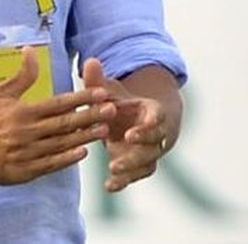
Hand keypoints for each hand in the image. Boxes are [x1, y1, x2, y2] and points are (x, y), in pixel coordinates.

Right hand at [0, 47, 115, 184]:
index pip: (57, 103)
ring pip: (61, 144)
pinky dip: (67, 159)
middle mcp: (27, 132)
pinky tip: (82, 152)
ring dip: (84, 137)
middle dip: (89, 116)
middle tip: (110, 110)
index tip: (99, 92)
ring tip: (104, 130)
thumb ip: (22, 75)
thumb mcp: (2, 93)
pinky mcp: (26, 170)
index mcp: (24, 112)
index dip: (80, 98)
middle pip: (64, 123)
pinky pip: (50, 164)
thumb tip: (30, 49)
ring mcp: (27, 152)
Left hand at [81, 58, 169, 192]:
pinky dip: (124, 182)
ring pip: (148, 162)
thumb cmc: (121, 105)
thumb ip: (99, 81)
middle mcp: (155, 134)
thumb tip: (90, 61)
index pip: (157, 118)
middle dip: (141, 144)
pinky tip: (109, 186)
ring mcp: (149, 152)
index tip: (134, 129)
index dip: (149, 123)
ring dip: (132, 167)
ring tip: (113, 169)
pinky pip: (136, 176)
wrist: (134, 124)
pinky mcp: (139, 167)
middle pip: (154, 142)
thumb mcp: (110, 92)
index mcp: (152, 113)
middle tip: (125, 142)